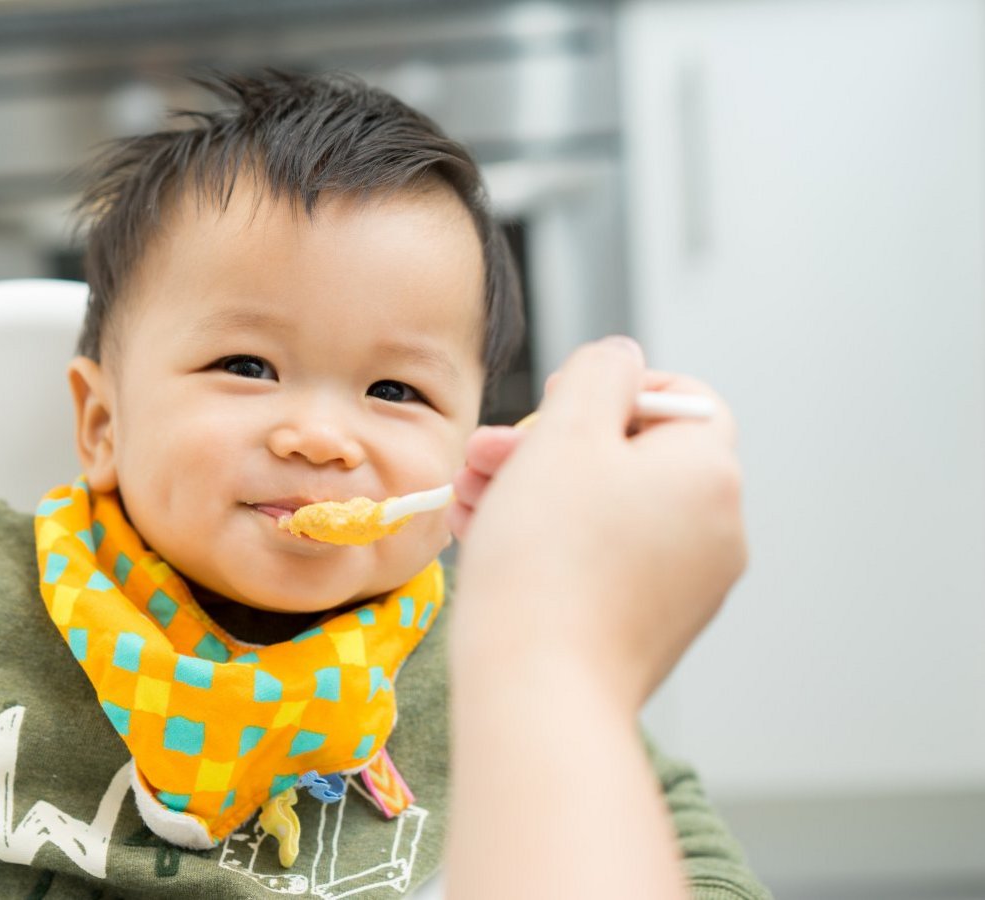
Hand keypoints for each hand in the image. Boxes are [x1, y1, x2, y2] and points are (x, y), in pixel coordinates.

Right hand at [449, 336, 747, 712]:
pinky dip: (553, 542)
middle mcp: (717, 528)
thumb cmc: (548, 559)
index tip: (550, 405)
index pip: (679, 398)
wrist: (538, 690)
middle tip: (483, 456)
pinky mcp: (649, 627)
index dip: (611, 389)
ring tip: (470, 499)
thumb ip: (598, 373)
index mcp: (710, 471)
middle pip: (633, 456)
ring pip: (609, 509)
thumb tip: (620, 357)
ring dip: (537, 491)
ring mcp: (687, 586)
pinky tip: (488, 540)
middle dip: (549, 445)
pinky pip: (603, 560)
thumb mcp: (566, 433)